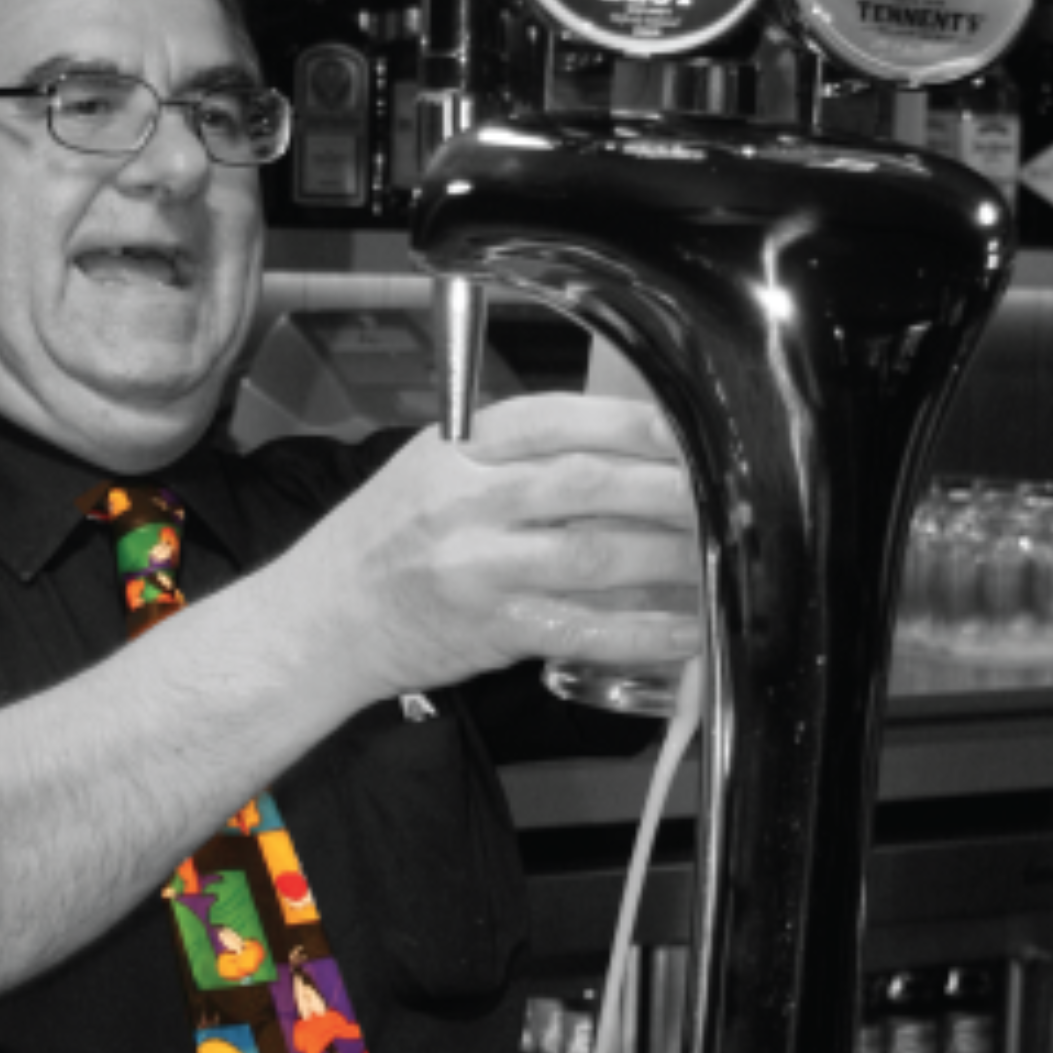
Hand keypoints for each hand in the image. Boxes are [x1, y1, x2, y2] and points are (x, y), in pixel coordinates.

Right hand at [289, 393, 700, 701]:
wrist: (322, 621)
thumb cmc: (381, 542)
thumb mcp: (430, 468)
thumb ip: (510, 454)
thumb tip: (619, 446)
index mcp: (457, 450)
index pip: (558, 421)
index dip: (632, 424)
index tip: (691, 427)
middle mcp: (468, 503)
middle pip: (589, 483)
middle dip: (670, 486)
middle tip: (731, 492)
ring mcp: (480, 569)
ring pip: (595, 553)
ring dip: (671, 554)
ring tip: (723, 553)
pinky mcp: (493, 631)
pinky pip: (584, 626)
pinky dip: (643, 628)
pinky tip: (687, 626)